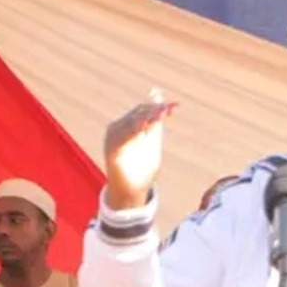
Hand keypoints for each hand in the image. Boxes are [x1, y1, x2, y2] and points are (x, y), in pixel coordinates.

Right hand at [104, 89, 169, 210]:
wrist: (132, 190)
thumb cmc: (142, 165)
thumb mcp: (152, 140)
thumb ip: (156, 122)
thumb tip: (158, 96)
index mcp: (127, 124)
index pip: (143, 110)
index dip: (159, 107)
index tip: (175, 107)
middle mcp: (117, 128)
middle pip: (137, 114)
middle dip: (154, 111)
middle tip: (168, 110)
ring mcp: (112, 139)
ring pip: (130, 124)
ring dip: (146, 119)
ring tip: (160, 115)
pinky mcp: (111, 151)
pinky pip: (121, 140)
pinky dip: (132, 133)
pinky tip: (143, 129)